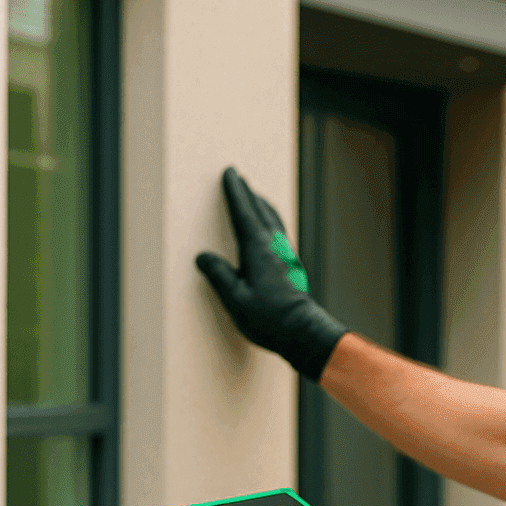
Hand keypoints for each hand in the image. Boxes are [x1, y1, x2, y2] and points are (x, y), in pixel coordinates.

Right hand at [195, 167, 347, 381]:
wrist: (302, 331)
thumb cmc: (268, 318)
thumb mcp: (235, 299)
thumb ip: (218, 275)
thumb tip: (203, 257)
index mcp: (257, 249)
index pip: (243, 213)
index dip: (236, 193)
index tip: (230, 174)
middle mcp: (274, 247)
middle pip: (260, 211)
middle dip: (248, 193)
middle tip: (238, 176)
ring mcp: (285, 255)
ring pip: (273, 220)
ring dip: (261, 205)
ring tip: (254, 196)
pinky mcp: (290, 265)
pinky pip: (279, 233)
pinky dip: (270, 221)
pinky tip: (269, 228)